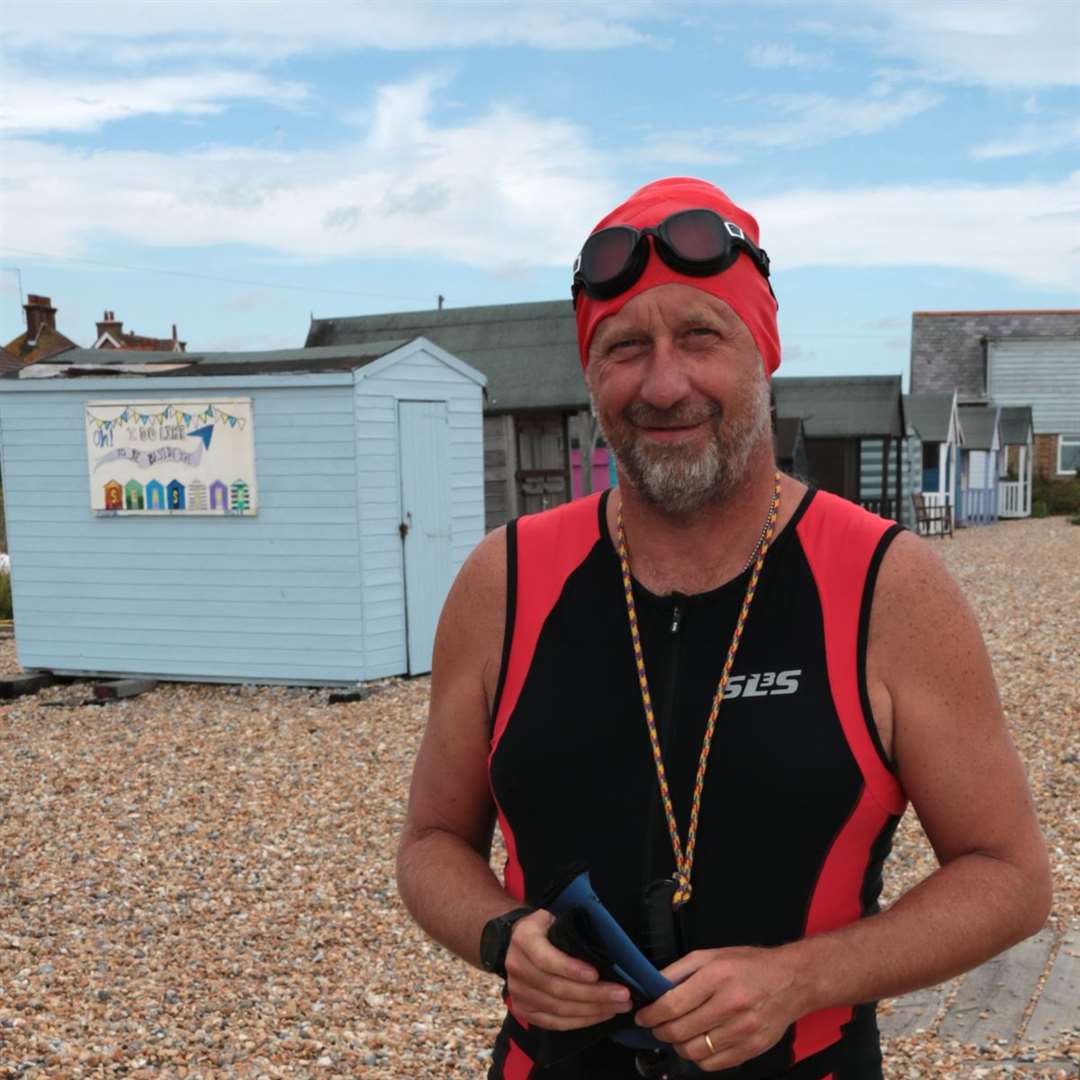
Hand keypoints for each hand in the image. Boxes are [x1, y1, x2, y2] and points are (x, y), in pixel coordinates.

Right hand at [504, 909, 633, 1030]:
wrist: (516, 941)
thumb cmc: (545, 928)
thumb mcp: (555, 917)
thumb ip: (572, 930)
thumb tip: (607, 948)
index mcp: (524, 939)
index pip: (546, 959)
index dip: (571, 969)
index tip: (597, 974)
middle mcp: (517, 967)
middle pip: (556, 989)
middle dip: (593, 994)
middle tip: (622, 995)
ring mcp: (518, 992)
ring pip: (558, 1009)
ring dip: (592, 1010)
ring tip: (618, 1007)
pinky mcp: (523, 1010)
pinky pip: (554, 1022)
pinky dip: (580, 1021)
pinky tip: (600, 1015)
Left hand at [634, 946, 800, 1070]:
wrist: (791, 982)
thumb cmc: (748, 965)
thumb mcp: (711, 955)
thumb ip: (679, 970)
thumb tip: (653, 985)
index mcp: (717, 977)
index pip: (673, 1003)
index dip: (652, 1014)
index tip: (643, 1017)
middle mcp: (730, 1005)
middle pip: (681, 1030)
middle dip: (660, 1031)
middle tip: (655, 1027)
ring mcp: (743, 1030)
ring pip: (694, 1051)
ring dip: (677, 1046)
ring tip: (675, 1035)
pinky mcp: (752, 1049)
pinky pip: (713, 1064)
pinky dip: (698, 1057)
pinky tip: (696, 1044)